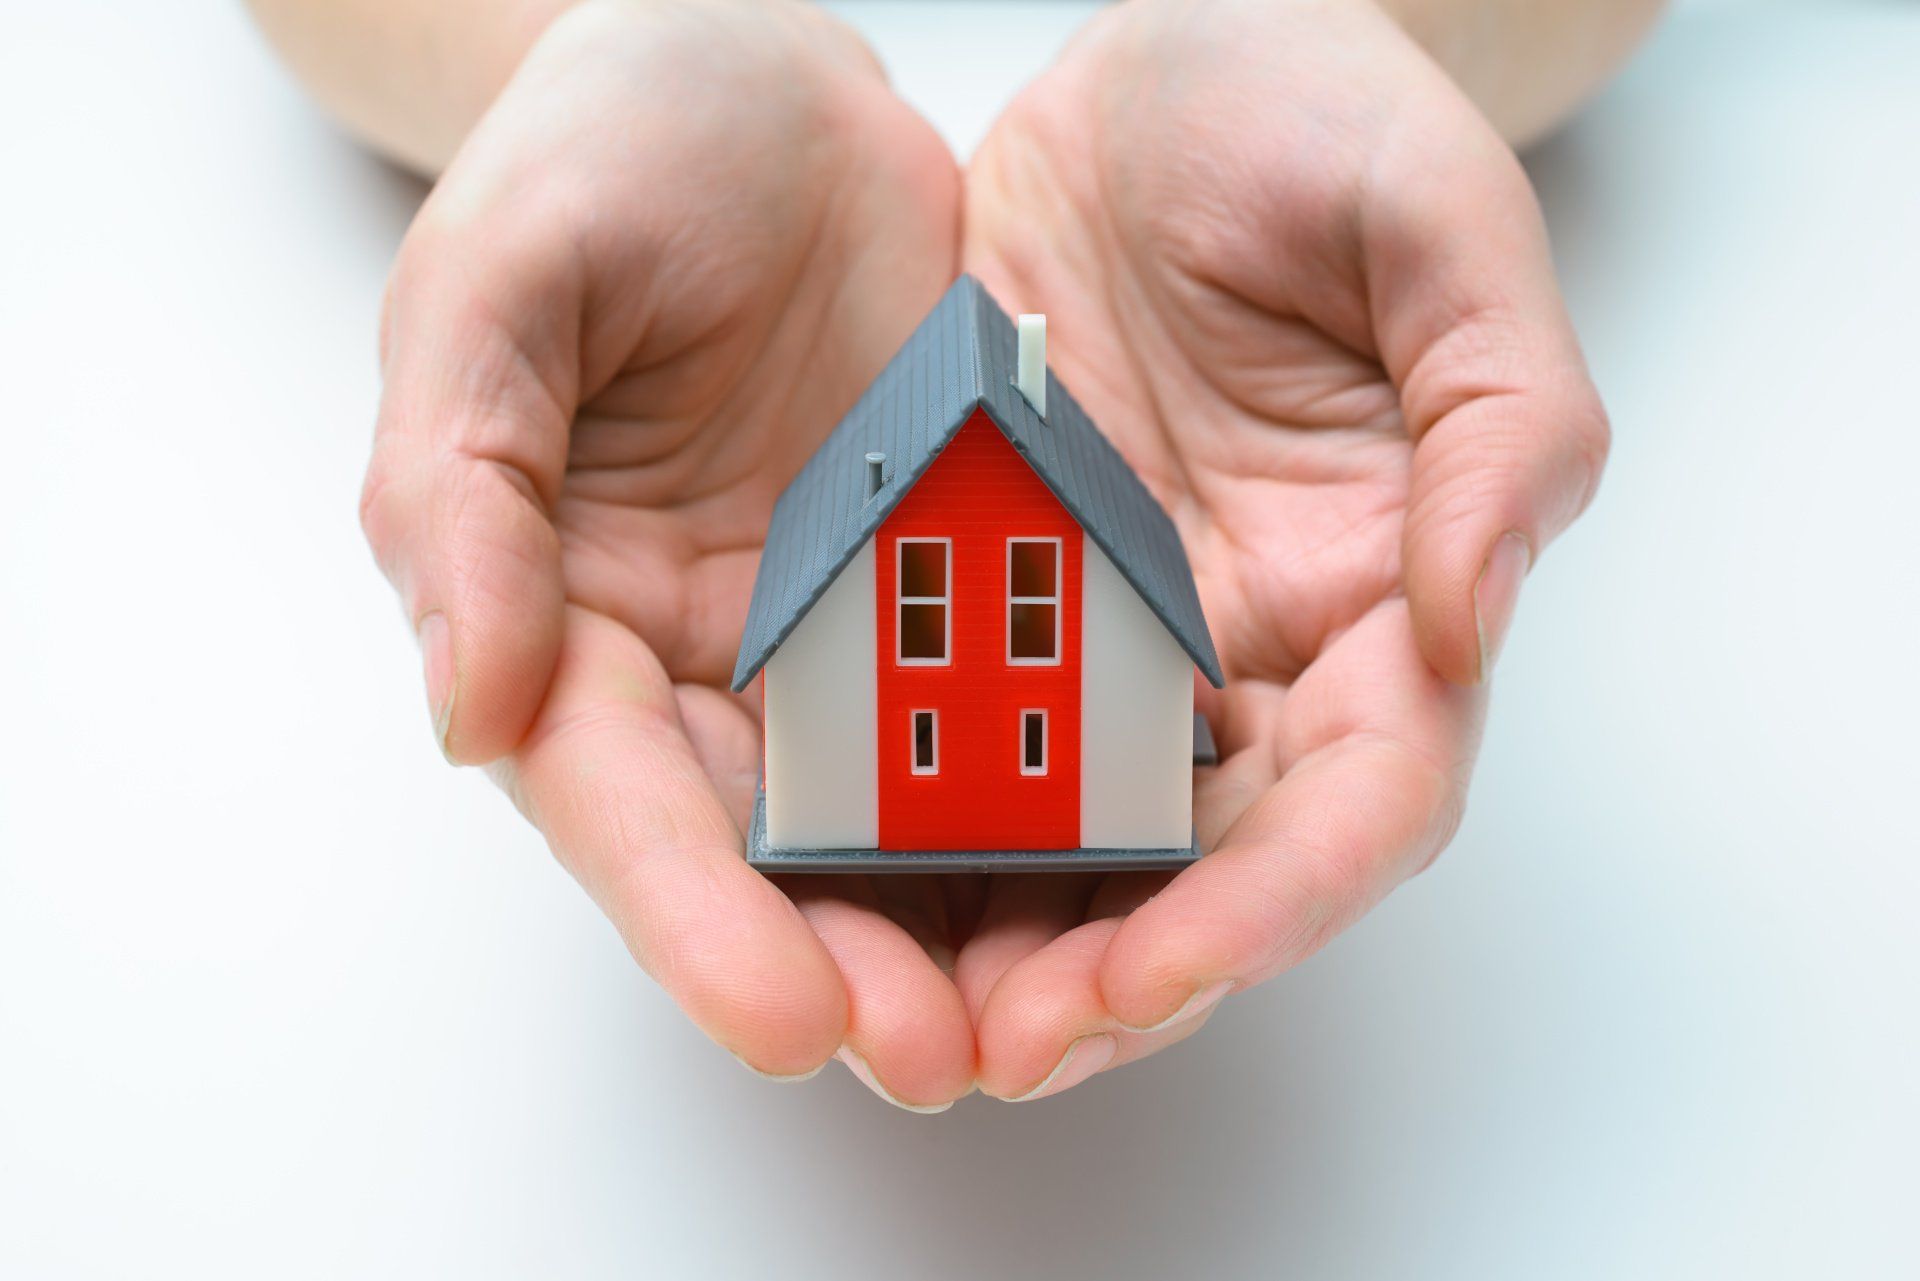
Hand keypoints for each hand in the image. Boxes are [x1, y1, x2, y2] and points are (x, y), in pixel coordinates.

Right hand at [359, 0, 978, 1104]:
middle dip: (843, 961)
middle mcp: (700, 646)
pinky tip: (1135, 850)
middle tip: (940, 1059)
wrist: (759, 81)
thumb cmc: (600, 154)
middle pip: (761, 845)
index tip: (780, 1014)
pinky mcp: (952, 572)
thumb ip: (465, 486)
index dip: (689, 913)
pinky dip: (1060, 779)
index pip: (612, 791)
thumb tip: (470, 705)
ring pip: (895, 804)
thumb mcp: (498, 284)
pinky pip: (1009, 688)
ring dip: (964, 917)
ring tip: (1052, 1013)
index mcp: (564, 604)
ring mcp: (835, 620)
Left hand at [956, 0, 1608, 1097]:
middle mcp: (1250, 643)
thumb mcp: (1445, 234)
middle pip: (1203, 863)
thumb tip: (1468, 622)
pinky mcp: (998, 577)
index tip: (1167, 969)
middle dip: (1114, 971)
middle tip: (996, 1047)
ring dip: (994, 933)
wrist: (1168, 56)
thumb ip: (1500, 425)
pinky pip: (946, 713)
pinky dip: (900, 807)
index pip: (1356, 798)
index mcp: (1383, 589)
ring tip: (897, 1018)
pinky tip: (822, 868)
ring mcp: (1116, 623)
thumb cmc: (1329, 120)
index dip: (1272, 903)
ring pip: (1069, 828)